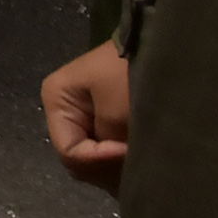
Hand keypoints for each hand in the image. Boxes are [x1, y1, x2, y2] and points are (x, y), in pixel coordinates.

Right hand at [40, 41, 131, 191]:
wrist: (160, 45)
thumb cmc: (131, 74)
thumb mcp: (114, 113)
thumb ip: (104, 150)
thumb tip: (115, 173)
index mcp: (57, 101)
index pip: (69, 151)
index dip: (98, 160)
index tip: (127, 152)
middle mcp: (65, 110)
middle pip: (79, 158)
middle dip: (107, 166)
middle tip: (136, 162)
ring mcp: (86, 115)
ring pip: (95, 158)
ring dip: (118, 165)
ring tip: (142, 161)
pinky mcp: (107, 118)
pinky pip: (109, 150)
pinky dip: (124, 159)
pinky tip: (142, 157)